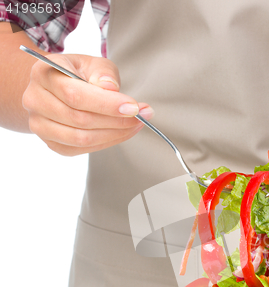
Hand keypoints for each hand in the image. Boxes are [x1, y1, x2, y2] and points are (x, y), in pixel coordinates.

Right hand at [22, 54, 152, 155]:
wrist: (55, 88)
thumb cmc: (77, 74)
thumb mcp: (93, 64)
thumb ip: (104, 73)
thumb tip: (110, 89)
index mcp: (43, 74)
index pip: (75, 95)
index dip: (107, 104)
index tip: (134, 107)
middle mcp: (35, 100)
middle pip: (80, 119)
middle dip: (117, 120)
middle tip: (142, 116)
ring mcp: (40, 125)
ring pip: (81, 138)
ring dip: (115, 134)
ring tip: (136, 124)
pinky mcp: (52, 143)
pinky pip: (82, 149)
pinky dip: (107, 142)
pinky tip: (122, 132)